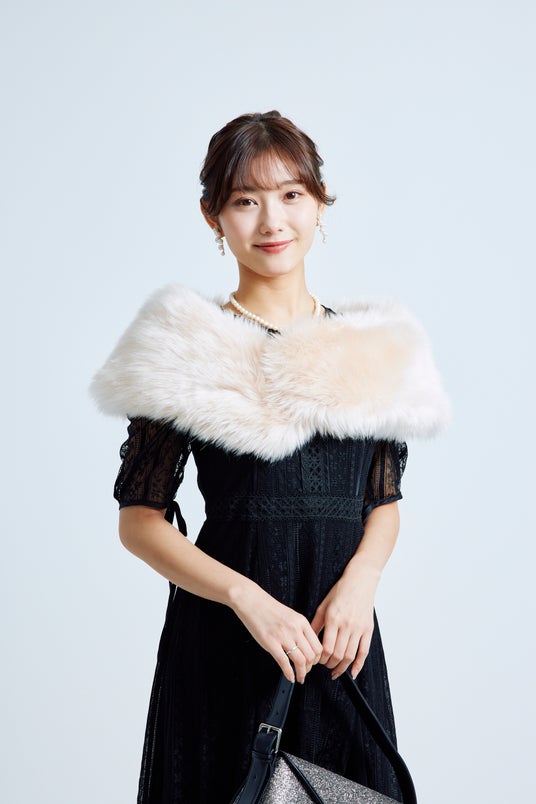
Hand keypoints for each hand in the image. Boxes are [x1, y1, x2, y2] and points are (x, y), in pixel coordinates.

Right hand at [231, 583, 322, 682]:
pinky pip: (284, 663)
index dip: (317, 659)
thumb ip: (300, 629)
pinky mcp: (270, 643)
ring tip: (300, 676)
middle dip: (310, 667)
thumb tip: (306, 647)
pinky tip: (290, 677)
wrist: (252, 601)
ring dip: (302, 673)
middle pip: (311, 656)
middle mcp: (295, 629)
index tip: (313, 663)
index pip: (318, 646)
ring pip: (300, 661)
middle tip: (306, 671)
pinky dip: (289, 674)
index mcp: (302, 622)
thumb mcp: (291, 615)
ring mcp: (283, 637)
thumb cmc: (269, 608)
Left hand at [310, 565, 378, 679]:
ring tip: (335, 670)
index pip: (326, 647)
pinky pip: (364, 652)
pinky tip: (353, 673)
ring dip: (341, 667)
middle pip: (337, 654)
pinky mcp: (368, 630)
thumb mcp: (323, 605)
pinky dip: (358, 665)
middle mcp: (347, 624)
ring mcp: (359, 628)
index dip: (320, 658)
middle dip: (329, 664)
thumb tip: (308, 641)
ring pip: (350, 656)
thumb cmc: (341, 591)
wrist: (360, 582)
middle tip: (324, 665)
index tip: (316, 660)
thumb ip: (315, 624)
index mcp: (333, 618)